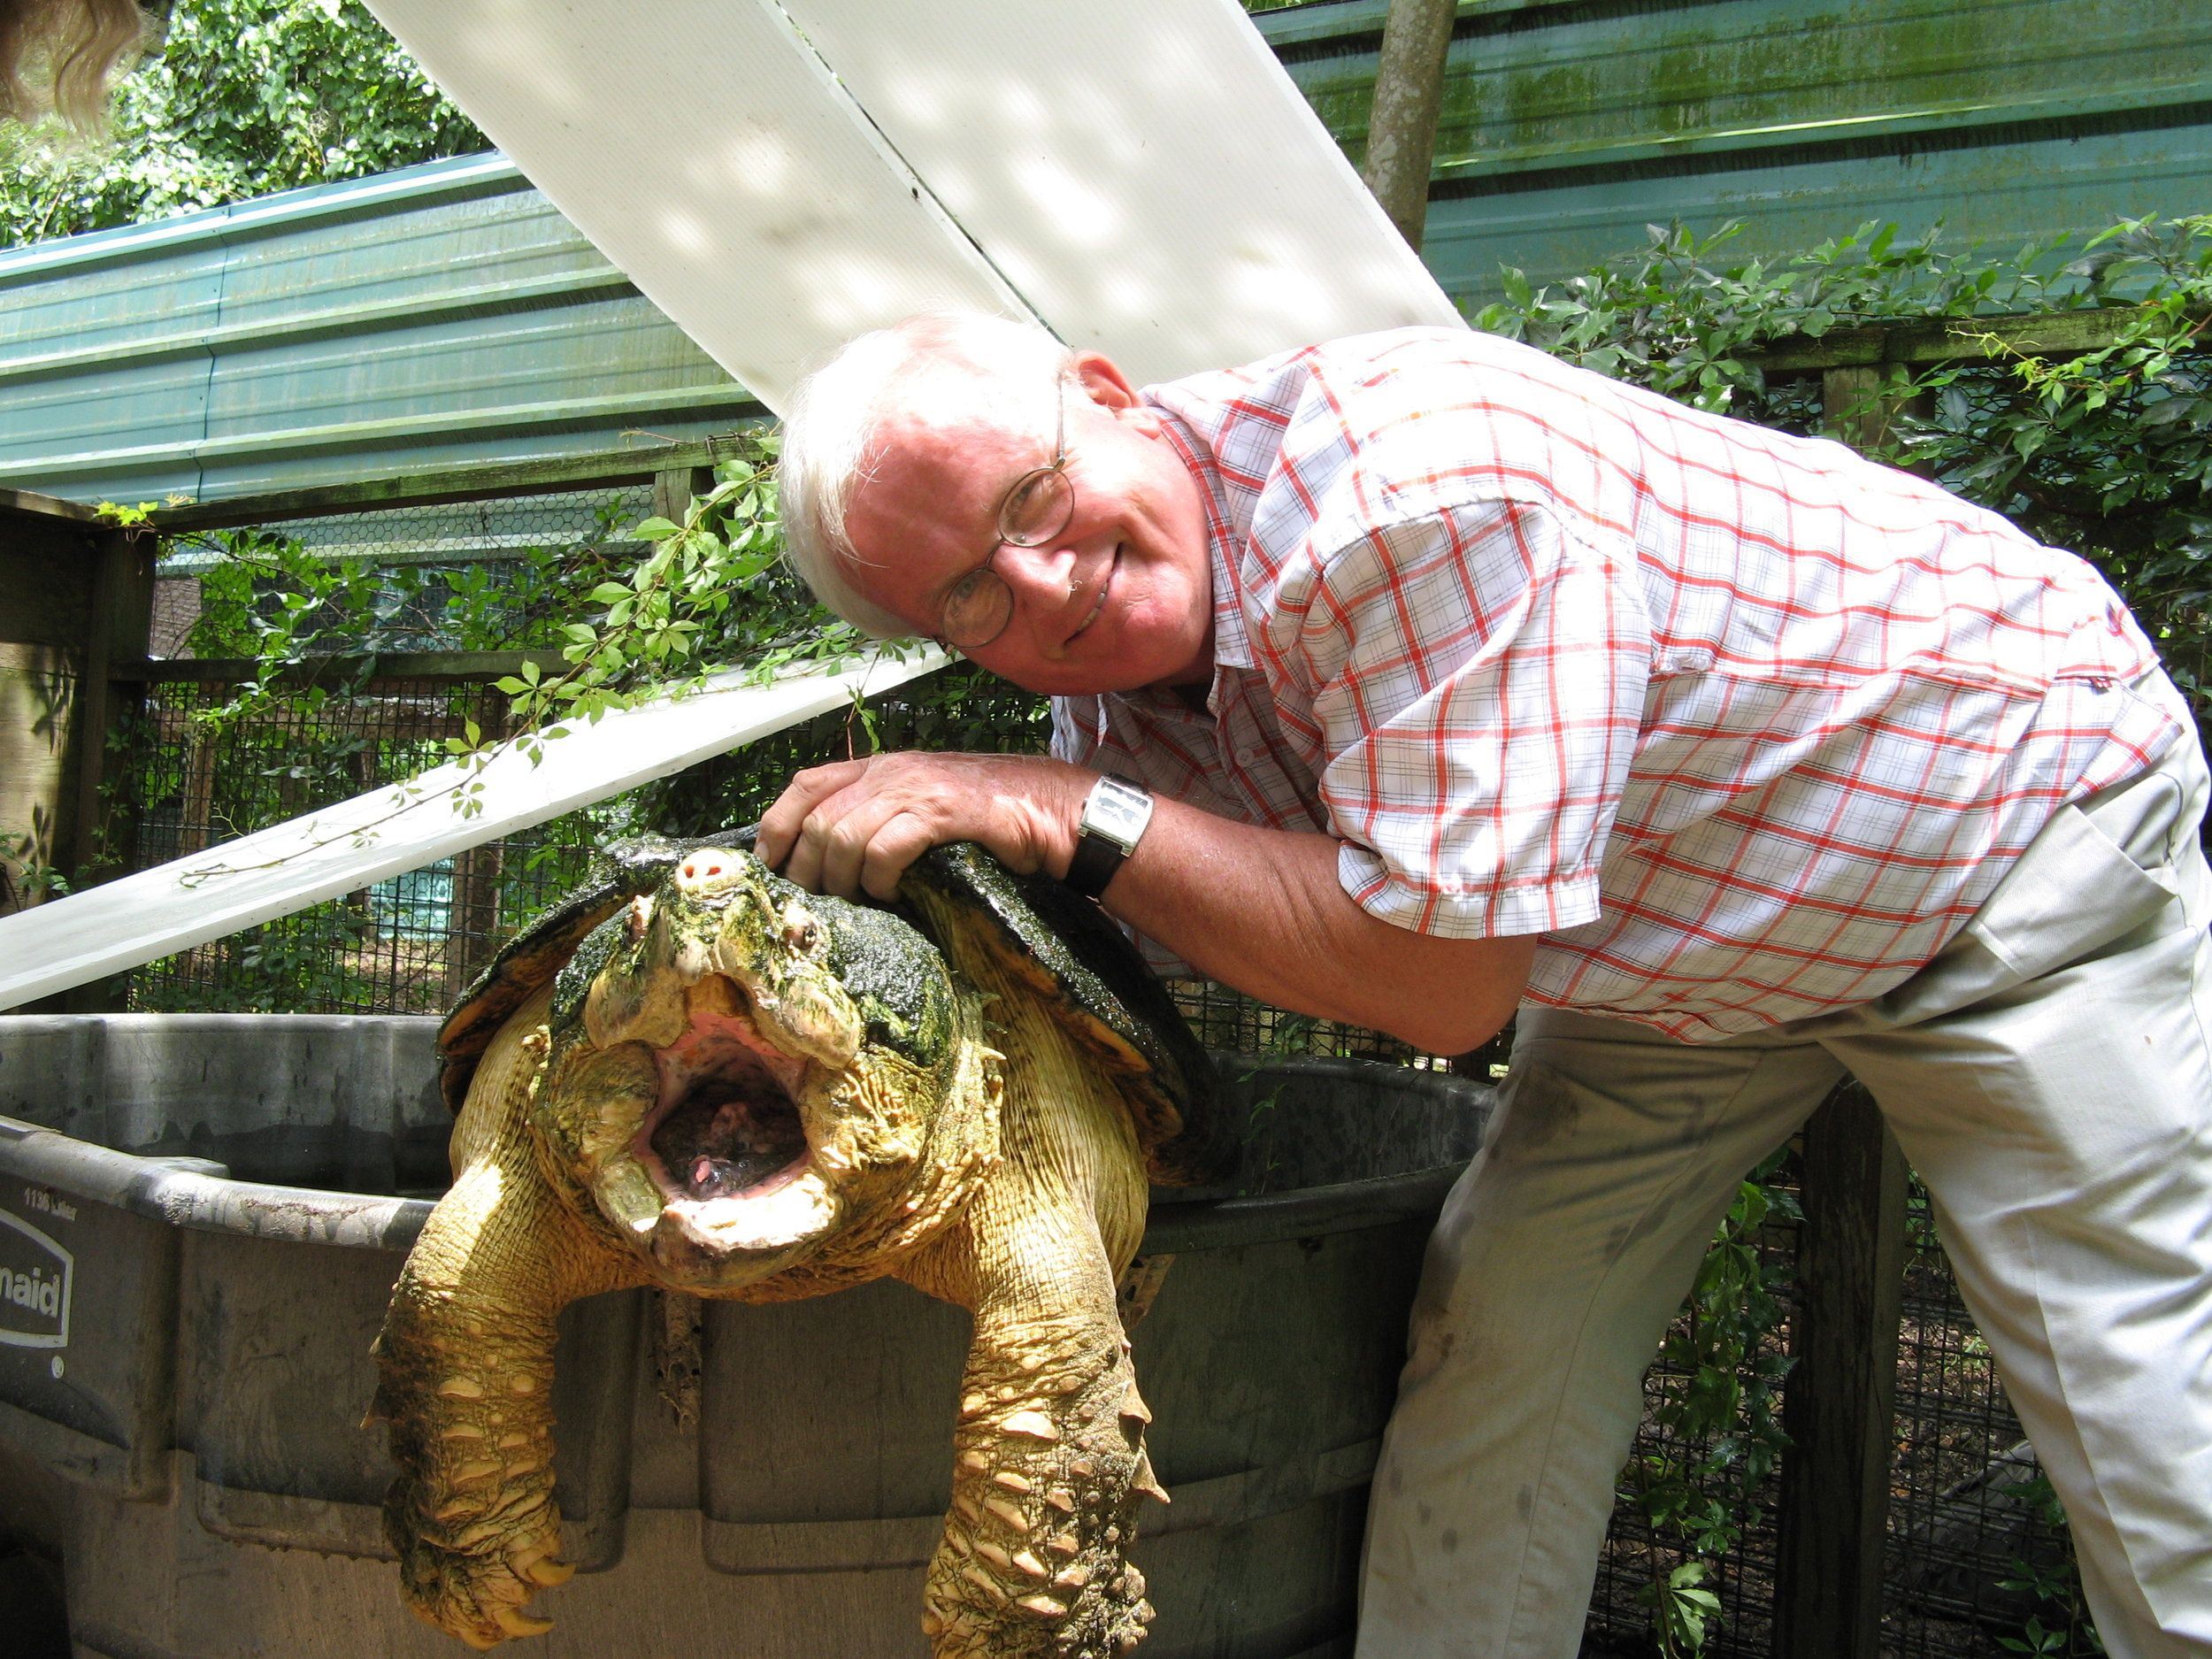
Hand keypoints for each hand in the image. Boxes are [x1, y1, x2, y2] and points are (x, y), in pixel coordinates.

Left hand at [758, 751, 1089, 899]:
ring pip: (843, 835)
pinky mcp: (942, 813)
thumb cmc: (988, 820)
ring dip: (843, 880)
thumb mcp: (923, 809)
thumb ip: (880, 819)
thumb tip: (829, 862)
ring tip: (859, 903)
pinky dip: (878, 879)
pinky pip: (886, 848)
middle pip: (818, 818)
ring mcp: (916, 789)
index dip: (777, 825)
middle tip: (821, 903)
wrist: (1053, 812)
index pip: (805, 784)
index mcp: (880, 767)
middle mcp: (891, 771)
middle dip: (809, 869)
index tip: (770, 866)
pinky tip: (891, 895)